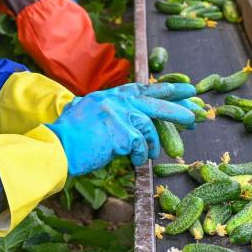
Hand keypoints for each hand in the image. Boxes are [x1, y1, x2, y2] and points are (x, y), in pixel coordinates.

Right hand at [46, 84, 195, 175]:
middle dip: (177, 107)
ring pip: (149, 126)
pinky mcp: (121, 133)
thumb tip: (121, 123)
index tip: (184, 90)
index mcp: (106, 96)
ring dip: (155, 143)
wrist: (55, 148)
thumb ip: (103, 112)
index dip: (164, 89)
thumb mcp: (84, 114)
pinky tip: (135, 162)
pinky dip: (140, 156)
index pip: (140, 89)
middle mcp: (113, 101)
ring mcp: (117, 115)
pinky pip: (140, 146)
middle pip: (153, 101)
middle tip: (196, 114)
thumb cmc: (67, 138)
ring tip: (156, 153)